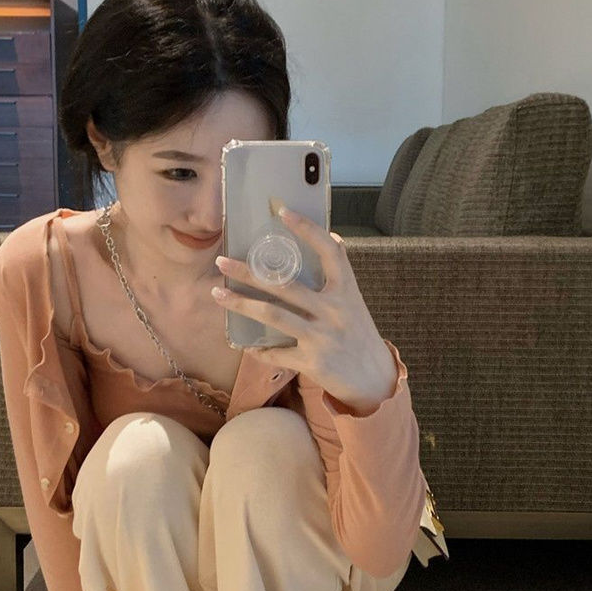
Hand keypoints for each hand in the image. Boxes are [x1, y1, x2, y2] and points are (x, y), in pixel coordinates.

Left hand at [212, 205, 397, 414]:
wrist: (374, 379)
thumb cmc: (359, 333)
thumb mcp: (354, 301)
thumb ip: (341, 273)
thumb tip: (332, 236)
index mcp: (346, 290)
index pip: (329, 251)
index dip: (307, 229)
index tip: (283, 212)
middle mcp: (334, 311)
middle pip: (285, 285)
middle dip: (249, 271)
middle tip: (222, 260)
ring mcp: (322, 337)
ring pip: (273, 316)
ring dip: (241, 304)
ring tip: (217, 293)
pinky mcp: (312, 362)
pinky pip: (276, 354)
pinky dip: (258, 350)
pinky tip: (244, 344)